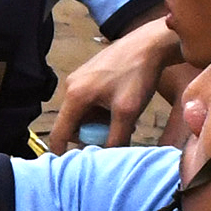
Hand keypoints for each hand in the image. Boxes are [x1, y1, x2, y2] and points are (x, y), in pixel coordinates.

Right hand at [49, 16, 180, 150]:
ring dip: (98, 122)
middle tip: (113, 135)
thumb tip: (106, 160)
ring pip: (82, 113)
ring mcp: (79, 79)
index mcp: (75, 96)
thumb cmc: (138, 75)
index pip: (60, 132)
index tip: (67, 166)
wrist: (150, 45)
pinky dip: (101, 110)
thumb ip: (115, 139)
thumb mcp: (128, 112)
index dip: (61, 152)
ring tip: (121, 119)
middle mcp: (71, 87)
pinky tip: (120, 106)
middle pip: (72, 124)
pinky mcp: (88, 75)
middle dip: (90, 134)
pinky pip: (88, 101)